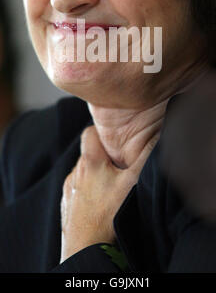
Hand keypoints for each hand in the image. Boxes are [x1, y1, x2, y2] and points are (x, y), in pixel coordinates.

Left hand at [60, 125, 158, 262]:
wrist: (85, 248)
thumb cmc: (108, 215)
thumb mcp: (132, 182)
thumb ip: (145, 158)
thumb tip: (157, 138)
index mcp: (90, 162)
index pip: (90, 133)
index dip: (102, 132)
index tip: (116, 139)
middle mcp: (76, 172)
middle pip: (89, 155)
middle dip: (104, 158)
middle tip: (121, 167)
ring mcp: (70, 190)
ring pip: (84, 174)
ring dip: (97, 176)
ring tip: (113, 189)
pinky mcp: (67, 206)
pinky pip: (78, 191)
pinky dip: (89, 193)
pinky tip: (101, 205)